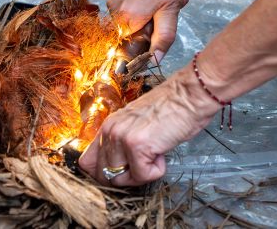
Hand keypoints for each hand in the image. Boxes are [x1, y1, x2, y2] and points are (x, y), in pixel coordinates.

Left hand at [78, 66, 219, 185]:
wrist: (189, 96)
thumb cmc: (171, 110)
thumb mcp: (137, 125)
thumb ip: (122, 142)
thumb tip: (118, 168)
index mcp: (108, 126)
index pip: (87, 162)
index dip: (104, 174)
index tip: (124, 171)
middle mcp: (110, 131)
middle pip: (104, 175)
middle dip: (126, 177)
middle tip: (144, 163)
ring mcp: (121, 138)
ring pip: (121, 179)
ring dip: (141, 174)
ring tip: (155, 154)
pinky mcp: (137, 145)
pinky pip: (142, 176)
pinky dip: (157, 170)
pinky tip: (162, 152)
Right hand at [109, 0, 192, 60]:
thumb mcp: (172, 7)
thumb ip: (163, 36)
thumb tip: (155, 60)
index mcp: (126, 18)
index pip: (131, 47)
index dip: (149, 44)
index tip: (161, 33)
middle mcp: (113, 6)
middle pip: (132, 28)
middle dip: (152, 22)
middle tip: (172, 6)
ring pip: (131, 10)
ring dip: (149, 7)